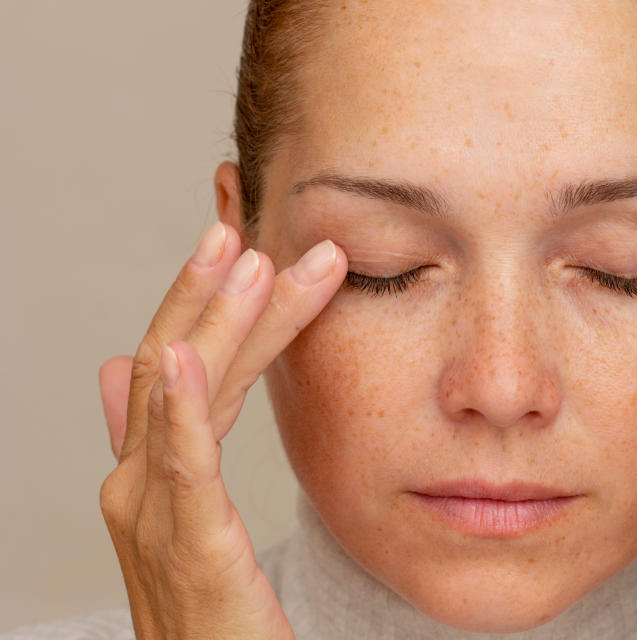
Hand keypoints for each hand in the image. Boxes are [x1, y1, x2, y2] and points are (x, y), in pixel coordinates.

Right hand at [97, 221, 346, 638]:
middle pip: (178, 365)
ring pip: (180, 396)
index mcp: (154, 471)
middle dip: (214, 295)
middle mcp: (142, 483)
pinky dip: (178, 408)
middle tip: (249, 229)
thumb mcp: (192, 516)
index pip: (189, 369)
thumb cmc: (214, 613)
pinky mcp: (187, 547)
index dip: (218, 308)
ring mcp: (155, 514)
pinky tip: (181, 356)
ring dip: (209, 322)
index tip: (259, 252)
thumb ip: (167, 443)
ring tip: (243, 260)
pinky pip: (180, 467)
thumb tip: (123, 373)